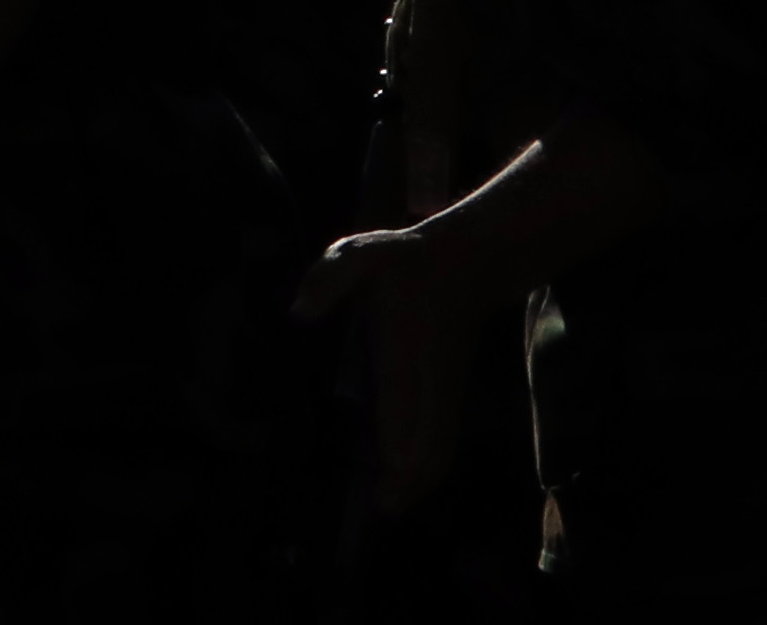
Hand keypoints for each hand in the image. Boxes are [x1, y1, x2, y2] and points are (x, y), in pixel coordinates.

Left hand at [304, 224, 483, 509]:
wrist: (468, 262)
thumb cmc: (405, 261)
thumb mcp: (363, 252)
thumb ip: (330, 279)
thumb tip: (298, 314)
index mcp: (406, 345)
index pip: (404, 401)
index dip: (398, 441)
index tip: (386, 473)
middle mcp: (431, 376)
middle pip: (430, 439)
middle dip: (410, 479)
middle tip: (381, 513)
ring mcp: (446, 389)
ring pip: (441, 445)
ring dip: (420, 480)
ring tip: (388, 509)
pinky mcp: (451, 394)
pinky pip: (444, 438)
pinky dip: (429, 465)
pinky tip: (404, 484)